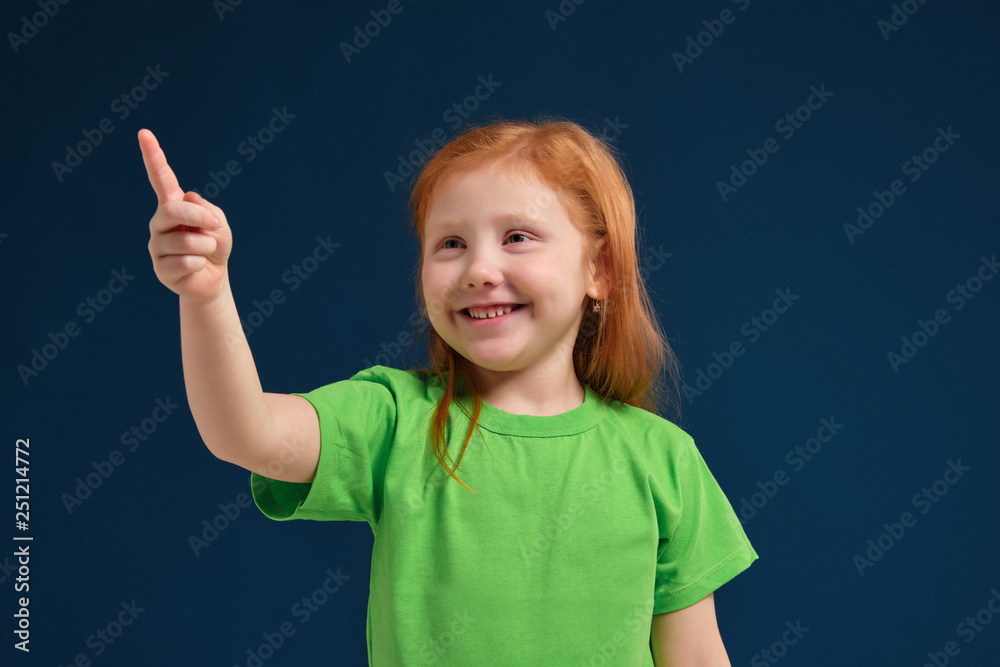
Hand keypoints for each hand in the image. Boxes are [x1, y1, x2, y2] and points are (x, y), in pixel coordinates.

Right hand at [139, 129, 233, 301]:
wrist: (213, 278)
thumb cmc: (215, 246)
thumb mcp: (219, 223)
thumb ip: (207, 208)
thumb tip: (187, 199)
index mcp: (173, 205)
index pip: (161, 178)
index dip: (153, 157)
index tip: (144, 133)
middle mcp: (160, 222)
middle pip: (172, 209)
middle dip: (199, 216)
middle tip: (215, 225)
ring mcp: (157, 245)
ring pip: (184, 240)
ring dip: (206, 245)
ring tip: (207, 251)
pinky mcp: (160, 268)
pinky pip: (185, 262)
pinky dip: (200, 263)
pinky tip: (197, 266)